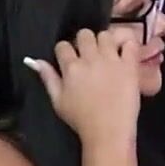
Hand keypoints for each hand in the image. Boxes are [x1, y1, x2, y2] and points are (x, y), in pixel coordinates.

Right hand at [23, 29, 140, 143]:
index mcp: (71, 67)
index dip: (66, 52)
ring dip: (104, 41)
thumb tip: (34, 61)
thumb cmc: (81, 119)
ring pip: (105, 35)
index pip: (63, 45)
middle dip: (85, 42)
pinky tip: (124, 53)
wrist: (108, 131)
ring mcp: (111, 61)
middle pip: (84, 34)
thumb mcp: (57, 100)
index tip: (71, 60)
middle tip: (90, 55)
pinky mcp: (130, 66)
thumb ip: (47, 78)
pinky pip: (130, 44)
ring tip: (107, 53)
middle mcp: (90, 59)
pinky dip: (127, 44)